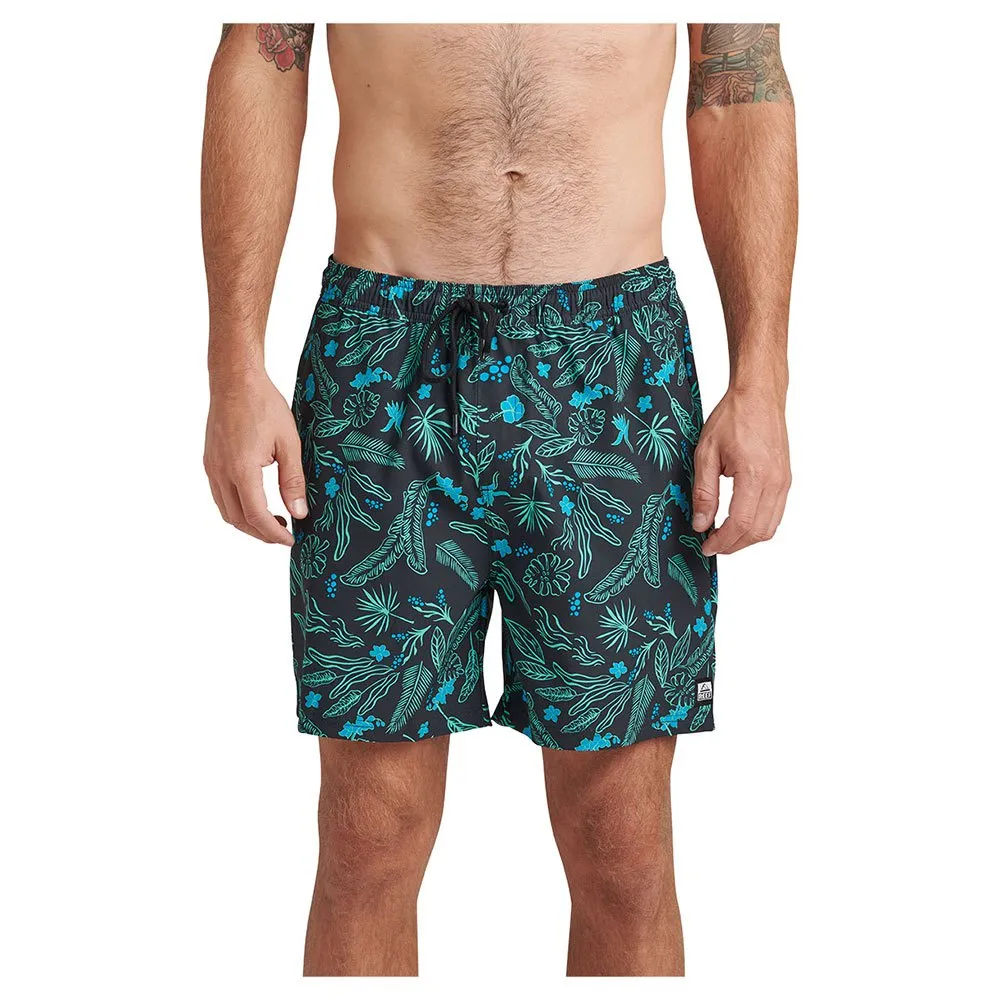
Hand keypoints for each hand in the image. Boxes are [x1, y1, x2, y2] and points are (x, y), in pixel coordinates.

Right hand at [204, 373, 306, 544]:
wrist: (235, 381)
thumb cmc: (264, 405)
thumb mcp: (289, 443)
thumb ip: (293, 480)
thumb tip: (300, 512)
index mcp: (241, 469)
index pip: (256, 515)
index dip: (274, 533)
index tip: (291, 540)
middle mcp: (221, 472)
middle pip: (238, 519)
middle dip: (261, 533)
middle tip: (284, 535)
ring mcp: (211, 468)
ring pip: (226, 511)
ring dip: (248, 522)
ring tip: (274, 521)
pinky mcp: (209, 462)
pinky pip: (220, 496)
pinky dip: (237, 508)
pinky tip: (256, 502)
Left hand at [692, 386, 790, 555]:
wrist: (759, 396)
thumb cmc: (733, 417)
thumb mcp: (706, 454)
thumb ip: (704, 492)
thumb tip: (701, 524)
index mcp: (755, 475)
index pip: (741, 524)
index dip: (722, 541)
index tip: (706, 546)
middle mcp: (775, 482)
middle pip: (758, 532)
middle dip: (734, 545)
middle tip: (712, 545)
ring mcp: (784, 482)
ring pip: (770, 527)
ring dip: (747, 538)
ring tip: (723, 535)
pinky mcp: (786, 479)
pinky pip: (775, 513)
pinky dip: (758, 525)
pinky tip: (739, 521)